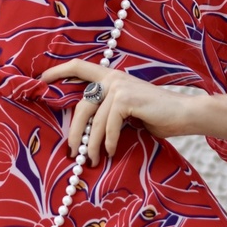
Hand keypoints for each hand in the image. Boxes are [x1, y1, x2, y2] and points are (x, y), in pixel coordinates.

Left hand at [40, 59, 201, 164]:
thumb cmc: (156, 116)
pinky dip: (108, 142)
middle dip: (74, 132)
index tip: (42, 79)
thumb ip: (107, 113)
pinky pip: (109, 126)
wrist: (184, 114)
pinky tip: (110, 152)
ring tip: (92, 160)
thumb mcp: (126, 112)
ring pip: (94, 121)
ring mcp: (119, 87)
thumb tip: (83, 134)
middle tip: (71, 152)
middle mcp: (112, 79)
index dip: (59, 71)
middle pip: (81, 106)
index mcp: (111, 78)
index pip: (80, 67)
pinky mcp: (126, 99)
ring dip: (91, 145)